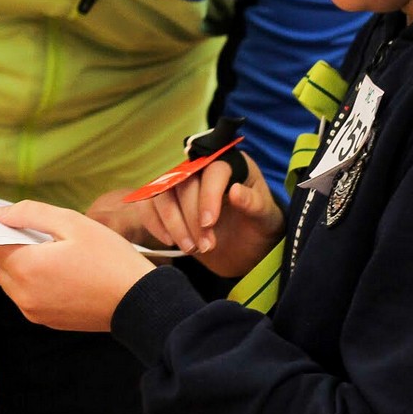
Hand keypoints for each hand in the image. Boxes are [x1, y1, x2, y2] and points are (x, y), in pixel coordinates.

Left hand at [0, 200, 154, 330]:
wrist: (138, 302)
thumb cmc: (109, 258)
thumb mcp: (72, 223)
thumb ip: (30, 213)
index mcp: (26, 268)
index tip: (1, 215)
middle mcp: (23, 295)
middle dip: (0, 243)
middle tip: (23, 226)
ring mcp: (33, 311)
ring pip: (6, 280)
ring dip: (14, 261)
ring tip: (43, 245)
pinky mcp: (45, 320)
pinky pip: (23, 294)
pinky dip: (27, 278)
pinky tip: (52, 266)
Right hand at [115, 152, 283, 278]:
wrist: (246, 247)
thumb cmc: (259, 227)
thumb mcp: (265, 217)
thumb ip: (253, 203)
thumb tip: (235, 191)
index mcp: (231, 164)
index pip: (213, 170)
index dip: (208, 195)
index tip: (209, 223)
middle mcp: (202, 168)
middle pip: (183, 182)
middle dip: (191, 217)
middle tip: (205, 246)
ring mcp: (180, 184)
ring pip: (161, 193)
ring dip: (172, 222)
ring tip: (191, 249)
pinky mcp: (166, 202)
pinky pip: (148, 205)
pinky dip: (153, 222)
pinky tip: (169, 241)